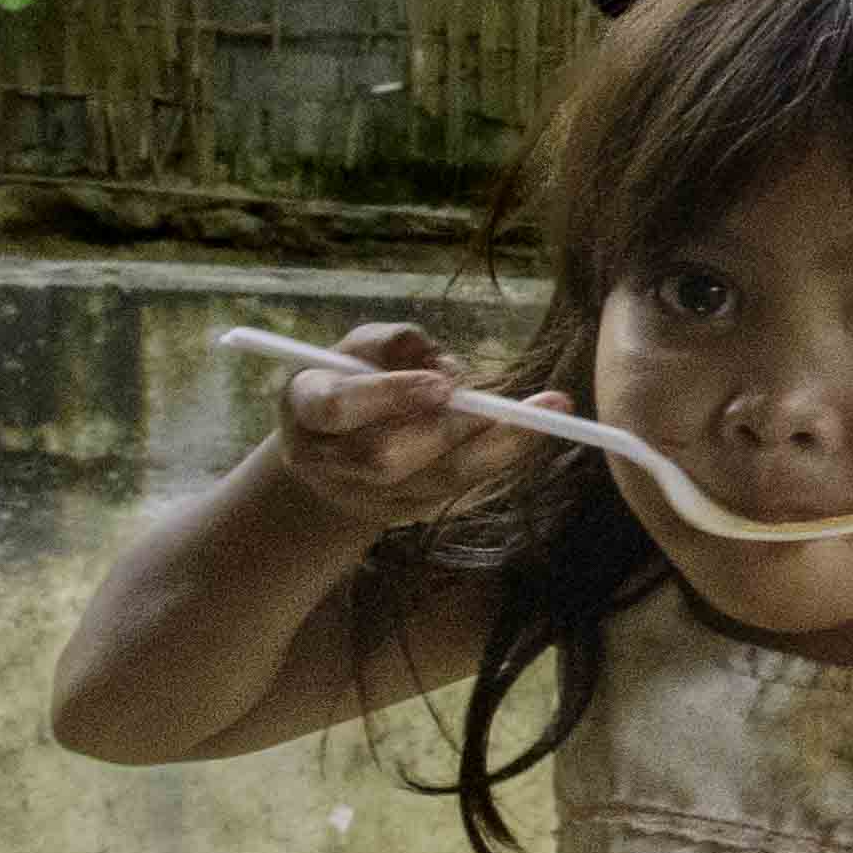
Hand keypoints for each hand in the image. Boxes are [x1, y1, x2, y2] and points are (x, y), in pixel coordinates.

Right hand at [258, 323, 532, 535]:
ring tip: (547, 409)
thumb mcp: (359, 348)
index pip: (336, 407)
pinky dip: (502, 457)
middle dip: (447, 428)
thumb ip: (392, 341)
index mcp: (306, 408)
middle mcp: (328, 460)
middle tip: (496, 402)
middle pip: (386, 457)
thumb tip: (436, 357)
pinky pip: (460, 488)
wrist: (333, 450)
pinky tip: (538, 429)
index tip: (440, 382)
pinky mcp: (406, 512)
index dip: (389, 395)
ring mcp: (367, 495)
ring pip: (434, 480)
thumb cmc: (352, 380)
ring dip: (495, 445)